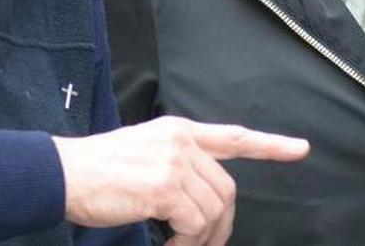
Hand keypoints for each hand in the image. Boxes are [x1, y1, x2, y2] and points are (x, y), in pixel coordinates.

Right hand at [52, 116, 308, 244]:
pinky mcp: (163, 186)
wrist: (64, 173)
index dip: (269, 145)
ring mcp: (173, 161)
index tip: (300, 149)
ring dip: (200, 239)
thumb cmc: (99, 170)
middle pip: (226, 189)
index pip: (233, 136)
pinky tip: (166, 243)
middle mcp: (181, 141)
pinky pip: (194, 224)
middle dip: (221, 225)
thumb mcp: (145, 150)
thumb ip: (178, 161)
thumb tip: (206, 198)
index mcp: (178, 130)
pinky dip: (185, 243)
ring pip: (213, 211)